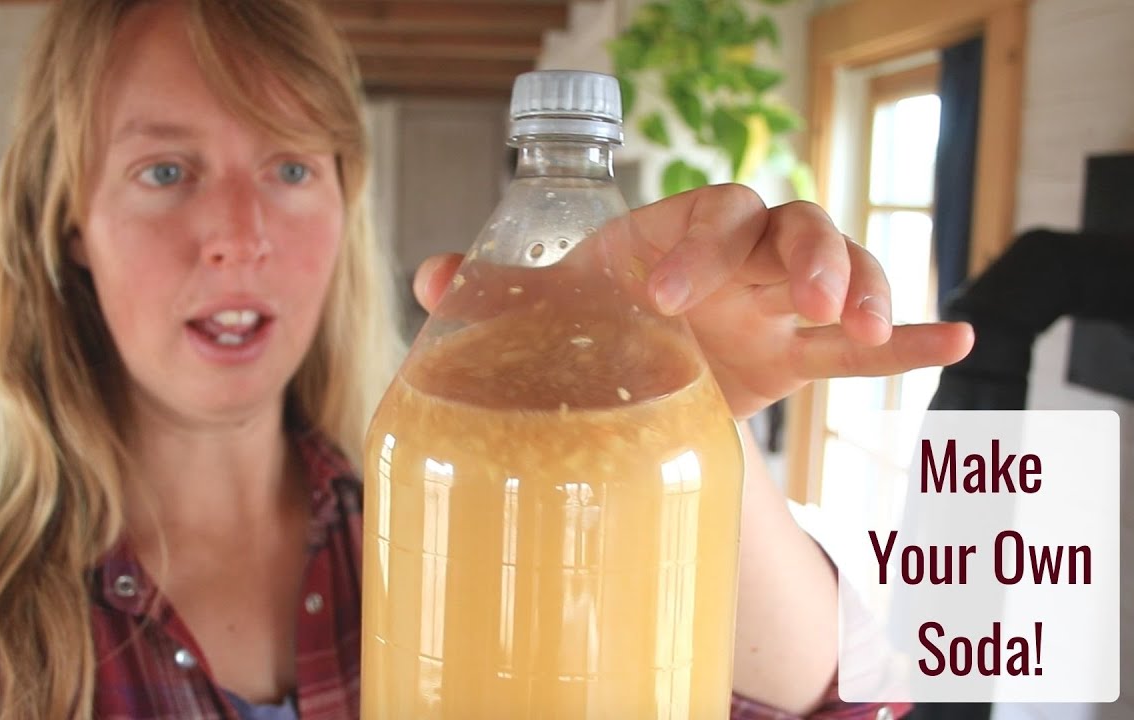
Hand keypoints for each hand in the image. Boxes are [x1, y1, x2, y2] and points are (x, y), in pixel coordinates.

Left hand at [413, 184, 973, 417]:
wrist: (623, 389)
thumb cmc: (585, 334)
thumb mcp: (542, 315)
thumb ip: (492, 294)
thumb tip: (428, 277)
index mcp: (673, 239)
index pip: (708, 210)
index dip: (702, 243)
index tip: (671, 299)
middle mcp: (733, 261)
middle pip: (791, 224)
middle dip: (805, 250)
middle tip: (799, 297)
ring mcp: (775, 306)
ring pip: (841, 269)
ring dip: (860, 284)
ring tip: (863, 324)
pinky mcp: (801, 357)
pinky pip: (865, 345)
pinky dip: (910, 338)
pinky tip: (953, 341)